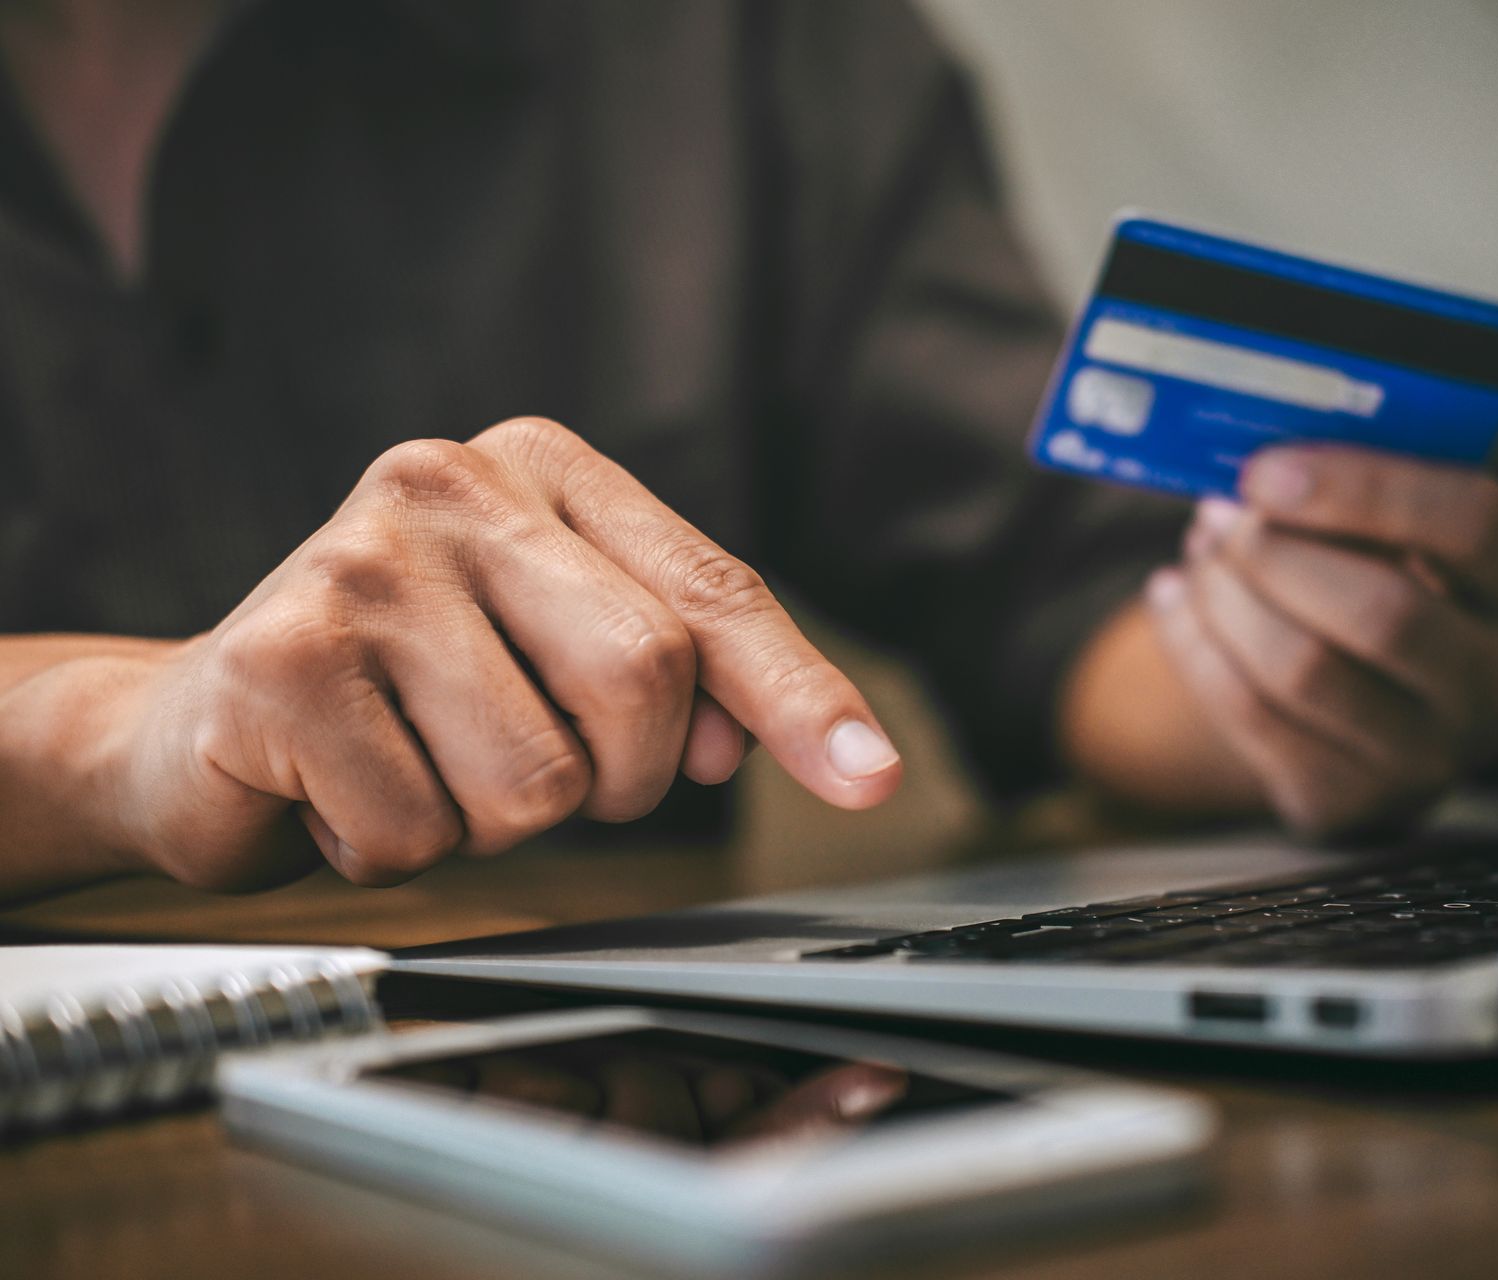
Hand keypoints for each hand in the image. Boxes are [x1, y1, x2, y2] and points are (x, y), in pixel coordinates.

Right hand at [104, 418, 900, 888]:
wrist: (202, 725)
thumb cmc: (409, 691)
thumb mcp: (556, 653)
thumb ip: (680, 678)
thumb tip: (778, 742)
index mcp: (541, 470)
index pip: (710, 591)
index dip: (798, 692)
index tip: (870, 777)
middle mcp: (449, 483)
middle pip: (641, 678)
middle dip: (612, 776)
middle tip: (532, 765)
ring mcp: (359, 563)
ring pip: (537, 780)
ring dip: (492, 822)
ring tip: (421, 763)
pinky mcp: (282, 659)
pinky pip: (420, 832)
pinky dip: (395, 849)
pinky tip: (343, 787)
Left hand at [1145, 445, 1497, 835]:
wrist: (1379, 713)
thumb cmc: (1393, 589)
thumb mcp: (1414, 542)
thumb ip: (1366, 499)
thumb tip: (1262, 466)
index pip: (1473, 526)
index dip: (1362, 489)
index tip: (1268, 469)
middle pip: (1383, 613)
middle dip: (1278, 552)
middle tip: (1222, 513)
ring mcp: (1427, 760)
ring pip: (1303, 670)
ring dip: (1227, 597)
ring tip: (1202, 551)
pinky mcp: (1344, 799)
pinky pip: (1249, 715)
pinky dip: (1194, 644)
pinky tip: (1176, 598)